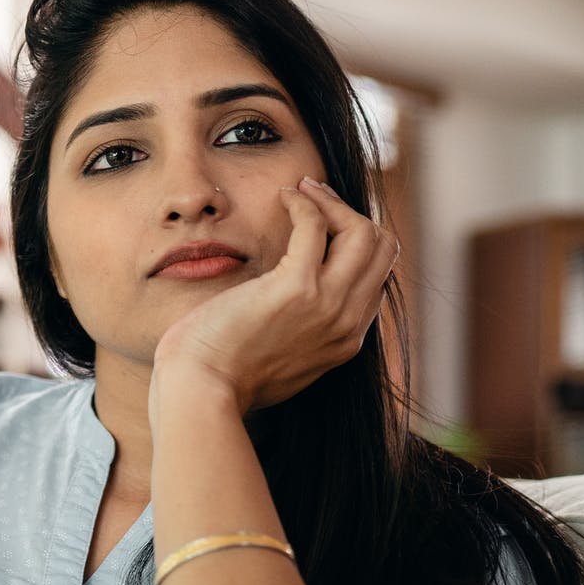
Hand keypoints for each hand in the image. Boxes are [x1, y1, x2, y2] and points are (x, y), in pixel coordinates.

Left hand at [150, 176, 397, 417]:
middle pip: (381, 250)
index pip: (375, 278)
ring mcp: (327, 305)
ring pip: (363, 233)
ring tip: (302, 191)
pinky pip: (316, 226)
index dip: (355, 244)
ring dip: (333, 203)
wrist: (201, 392)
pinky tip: (283, 197)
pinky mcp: (296, 287)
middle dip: (352, 215)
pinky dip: (303, 203)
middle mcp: (346, 323)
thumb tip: (292, 310)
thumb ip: (300, 335)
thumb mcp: (280, 361)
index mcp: (345, 341)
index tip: (325, 225)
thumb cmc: (223, 376)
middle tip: (317, 198)